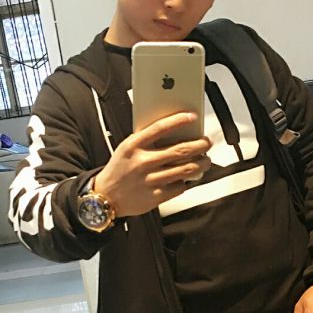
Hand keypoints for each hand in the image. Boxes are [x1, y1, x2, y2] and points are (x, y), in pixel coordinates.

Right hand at [94, 112, 211, 216]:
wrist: (106, 196)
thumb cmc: (120, 168)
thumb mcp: (127, 147)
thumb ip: (147, 139)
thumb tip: (175, 130)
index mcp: (134, 145)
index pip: (160, 128)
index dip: (179, 120)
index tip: (193, 116)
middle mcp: (143, 162)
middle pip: (181, 150)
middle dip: (200, 145)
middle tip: (206, 142)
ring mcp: (150, 180)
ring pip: (186, 169)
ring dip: (201, 163)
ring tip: (204, 160)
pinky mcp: (156, 196)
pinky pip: (180, 186)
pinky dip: (187, 181)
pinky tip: (186, 177)